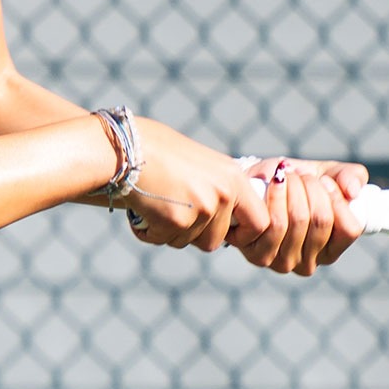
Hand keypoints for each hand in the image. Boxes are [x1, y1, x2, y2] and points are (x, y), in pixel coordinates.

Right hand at [118, 117, 270, 251]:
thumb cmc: (160, 150)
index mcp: (234, 178)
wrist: (128, 146)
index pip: (260, 222)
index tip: (227, 233)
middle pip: (216, 239)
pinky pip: (165, 239)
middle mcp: (222, 195)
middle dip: (195, 235)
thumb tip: (227, 216)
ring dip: (172, 232)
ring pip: (189, 242)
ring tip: (157, 204)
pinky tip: (143, 209)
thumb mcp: (203, 164)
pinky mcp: (176, 221)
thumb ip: (218, 189)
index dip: (244, 234)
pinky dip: (151, 232)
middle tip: (176, 214)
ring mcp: (201, 209)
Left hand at [234, 157, 368, 275]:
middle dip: (312, 187)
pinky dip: (277, 194)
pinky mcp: (260, 255)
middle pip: (322, 220)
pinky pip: (274, 223)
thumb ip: (350, 177)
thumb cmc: (294, 183)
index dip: (338, 200)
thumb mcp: (327, 175)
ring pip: (299, 219)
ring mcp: (284, 263)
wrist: (254, 184)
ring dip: (294, 187)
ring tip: (287, 176)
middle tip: (302, 175)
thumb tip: (353, 191)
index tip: (325, 180)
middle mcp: (310, 263)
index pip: (349, 229)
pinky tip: (275, 182)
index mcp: (332, 250)